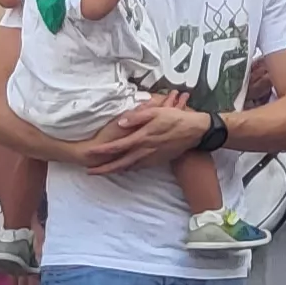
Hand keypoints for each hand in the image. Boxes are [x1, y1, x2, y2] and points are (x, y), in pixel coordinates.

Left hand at [81, 101, 208, 176]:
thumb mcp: (157, 112)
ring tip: (102, 172)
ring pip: (129, 167)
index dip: (103, 150)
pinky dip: (128, 169)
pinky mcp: (158, 160)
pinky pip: (139, 167)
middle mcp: (145, 151)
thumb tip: (121, 122)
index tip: (91, 152)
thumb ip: (138, 117)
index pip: (118, 146)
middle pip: (120, 163)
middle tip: (90, 172)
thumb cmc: (176, 118)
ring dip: (114, 170)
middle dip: (104, 169)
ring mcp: (152, 158)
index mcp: (142, 138)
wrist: (195, 131)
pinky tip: (124, 168)